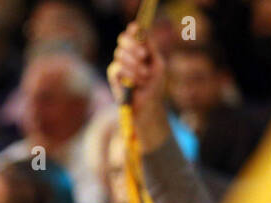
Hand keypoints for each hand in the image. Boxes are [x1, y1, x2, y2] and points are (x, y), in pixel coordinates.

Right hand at [106, 23, 169, 151]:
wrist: (148, 105)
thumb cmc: (155, 85)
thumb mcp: (157, 63)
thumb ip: (150, 47)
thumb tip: (142, 30)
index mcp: (139, 49)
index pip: (131, 33)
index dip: (133, 30)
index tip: (137, 29)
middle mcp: (127, 55)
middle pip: (123, 40)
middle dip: (134, 47)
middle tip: (144, 56)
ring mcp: (119, 65)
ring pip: (120, 54)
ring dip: (135, 66)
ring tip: (144, 77)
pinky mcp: (113, 78)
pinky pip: (117, 68)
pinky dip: (129, 75)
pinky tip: (136, 83)